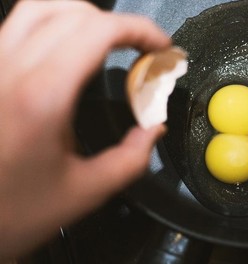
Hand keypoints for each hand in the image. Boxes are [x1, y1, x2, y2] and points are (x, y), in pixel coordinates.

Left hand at [0, 1, 169, 260]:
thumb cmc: (10, 212)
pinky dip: (55, 24)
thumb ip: (132, 158)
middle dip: (119, 24)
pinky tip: (70, 48)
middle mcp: (9, 71)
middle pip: (72, 12)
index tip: (161, 47)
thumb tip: (154, 130)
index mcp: (41, 97)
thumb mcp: (85, 192)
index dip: (140, 30)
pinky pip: (17, 26)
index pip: (97, 31)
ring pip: (38, 8)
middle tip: (142, 47)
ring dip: (84, 16)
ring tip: (109, 39)